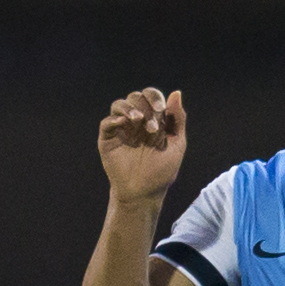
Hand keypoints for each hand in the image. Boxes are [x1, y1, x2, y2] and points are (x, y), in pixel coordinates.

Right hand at [97, 88, 185, 206]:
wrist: (144, 192)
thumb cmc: (162, 171)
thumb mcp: (177, 143)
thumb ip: (178, 118)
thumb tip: (176, 93)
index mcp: (153, 120)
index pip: (151, 96)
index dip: (155, 97)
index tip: (161, 109)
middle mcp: (136, 122)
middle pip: (135, 97)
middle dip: (145, 106)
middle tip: (152, 125)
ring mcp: (121, 130)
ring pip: (119, 104)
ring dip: (129, 108)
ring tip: (138, 120)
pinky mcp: (107, 140)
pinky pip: (106, 122)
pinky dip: (114, 119)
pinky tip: (124, 123)